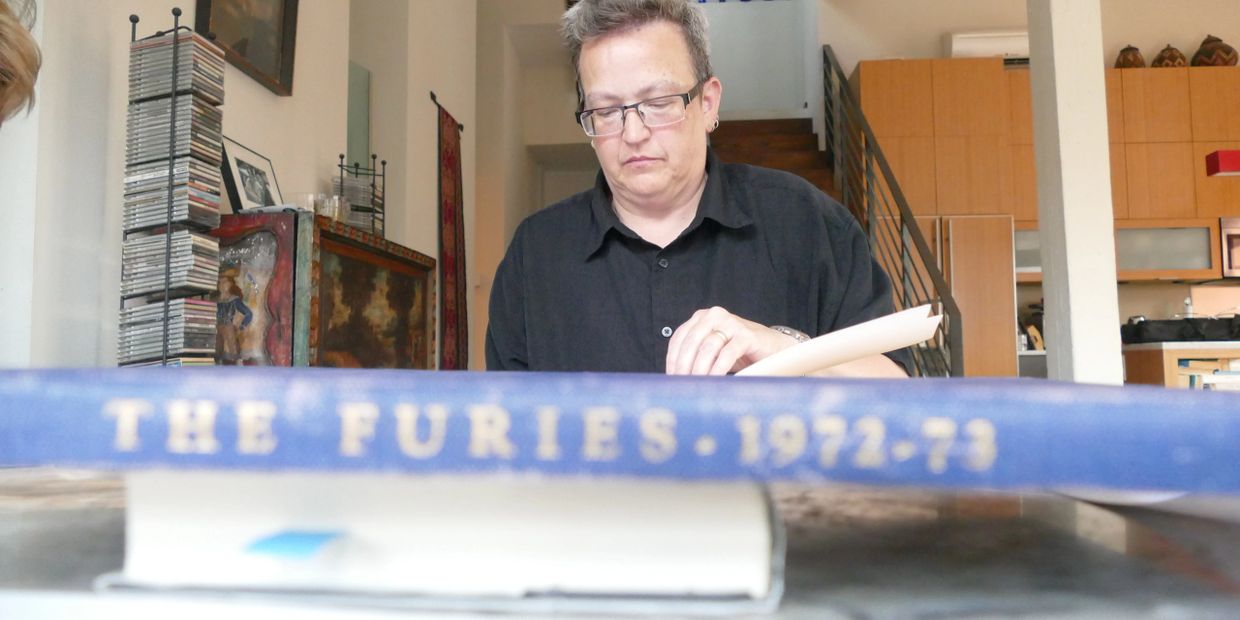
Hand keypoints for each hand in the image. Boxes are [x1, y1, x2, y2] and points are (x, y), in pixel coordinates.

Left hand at [665, 307, 801, 374]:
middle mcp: (714, 315)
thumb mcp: (712, 352)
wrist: (773, 348)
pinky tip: (714, 381)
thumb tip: (674, 378)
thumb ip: (695, 356)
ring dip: (700, 369)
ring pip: (708, 347)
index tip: (671, 379)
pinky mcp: (747, 335)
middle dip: (684, 366)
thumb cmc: (739, 353)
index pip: (679, 338)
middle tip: (682, 385)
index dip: (672, 360)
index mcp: (701, 318)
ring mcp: (731, 323)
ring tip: (697, 386)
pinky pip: (727, 353)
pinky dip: (718, 369)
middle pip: (691, 342)